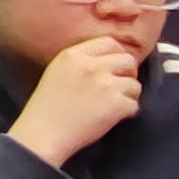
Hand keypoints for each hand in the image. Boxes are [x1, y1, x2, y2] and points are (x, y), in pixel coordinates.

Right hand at [8, 35, 144, 169]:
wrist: (43, 135)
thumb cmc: (46, 109)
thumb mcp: (56, 72)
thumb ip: (79, 61)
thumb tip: (106, 61)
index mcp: (73, 55)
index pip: (109, 42)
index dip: (117, 55)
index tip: (116, 66)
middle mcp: (91, 66)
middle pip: (128, 60)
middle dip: (128, 73)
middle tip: (120, 86)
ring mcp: (105, 84)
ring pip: (135, 84)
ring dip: (128, 95)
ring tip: (114, 105)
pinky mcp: (115, 104)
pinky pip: (134, 105)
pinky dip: (127, 113)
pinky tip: (113, 118)